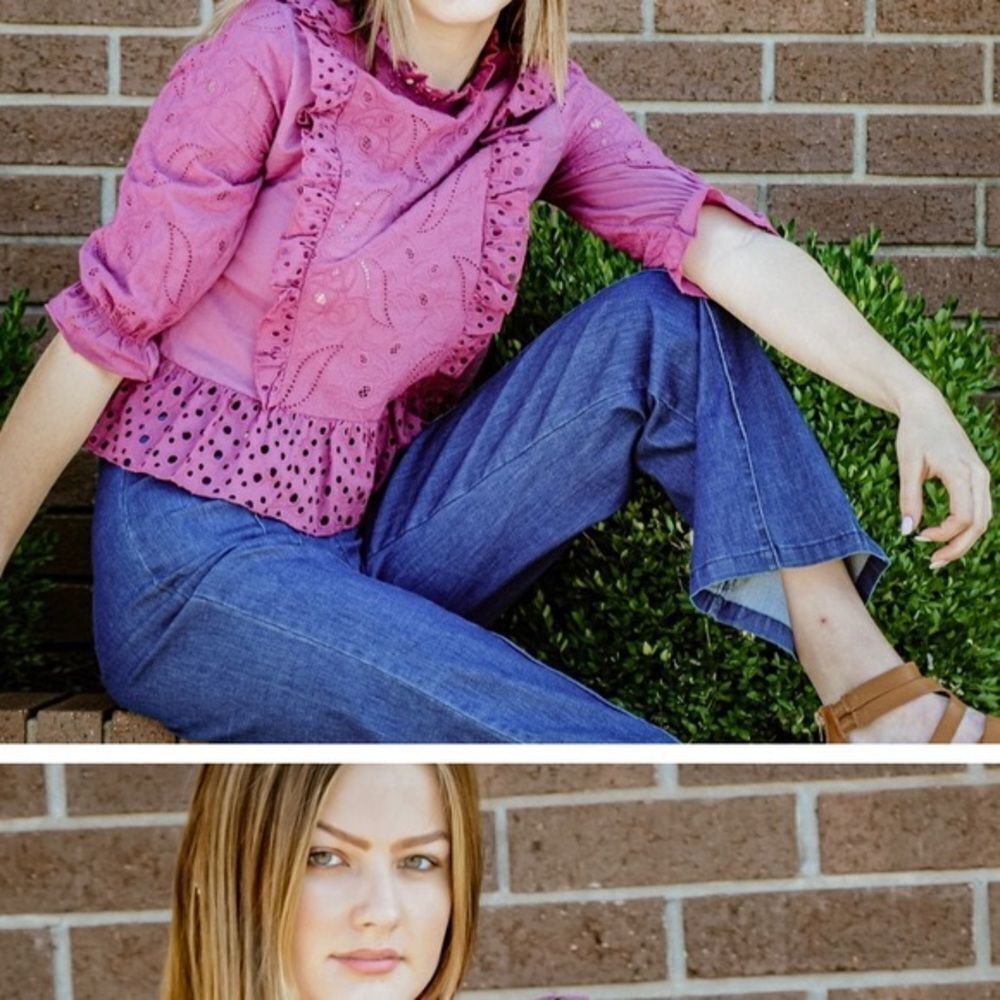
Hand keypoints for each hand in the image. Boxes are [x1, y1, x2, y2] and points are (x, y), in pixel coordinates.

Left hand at [896, 388, 992, 568]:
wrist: (927, 408)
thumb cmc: (914, 433)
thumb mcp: (907, 466)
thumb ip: (909, 498)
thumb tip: (907, 531)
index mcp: (961, 472)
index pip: (964, 517)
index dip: (944, 535)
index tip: (918, 537)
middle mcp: (979, 476)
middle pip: (980, 524)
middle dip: (958, 547)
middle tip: (933, 562)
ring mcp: (982, 476)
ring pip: (984, 518)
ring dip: (964, 540)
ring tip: (939, 555)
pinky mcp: (978, 477)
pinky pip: (980, 508)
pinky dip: (967, 526)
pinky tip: (946, 535)